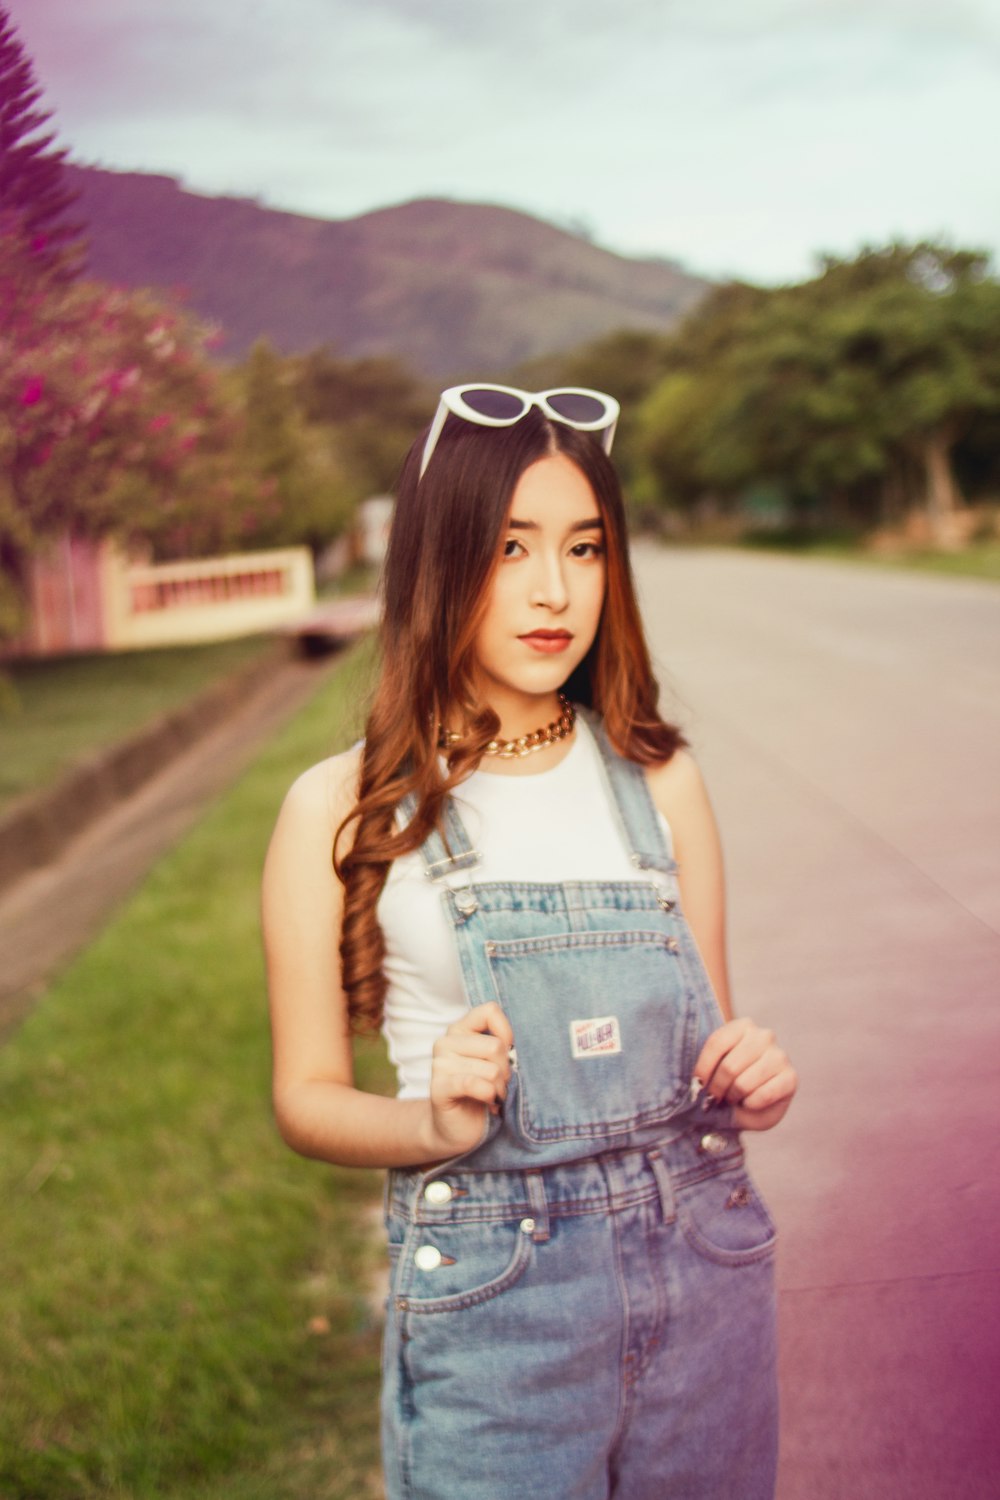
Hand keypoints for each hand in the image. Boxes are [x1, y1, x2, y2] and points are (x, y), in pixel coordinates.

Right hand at [426, 1002, 513, 1158]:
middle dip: (505, 1070)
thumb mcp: (493, 1062)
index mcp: (459, 1030)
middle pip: (495, 1046)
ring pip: (491, 1070)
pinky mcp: (438, 1088)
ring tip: (492, 1096)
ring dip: (499, 1089)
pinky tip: (487, 1103)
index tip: (507, 1053)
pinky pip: (474, 1084)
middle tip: (498, 1084)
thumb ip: (500, 1045)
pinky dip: (488, 1095)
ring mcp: (439, 1064)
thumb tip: (513, 1045)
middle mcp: (445, 1042)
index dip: (506, 1032)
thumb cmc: (480, 1091)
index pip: (489, 1011)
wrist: (456, 1129)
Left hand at [694, 1018, 796, 1132]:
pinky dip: (751, 1105)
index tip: (698, 1084)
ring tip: (734, 1098)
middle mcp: (764, 1036)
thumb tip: (697, 1084)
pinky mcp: (791, 1078)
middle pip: (729, 1067)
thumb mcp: (715, 1070)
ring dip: (734, 1097)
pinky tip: (750, 1103)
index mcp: (743, 1026)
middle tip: (716, 1098)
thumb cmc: (732, 1082)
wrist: (755, 1105)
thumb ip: (707, 1069)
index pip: (716, 1043)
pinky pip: (762, 1096)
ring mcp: (780, 1056)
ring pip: (743, 1084)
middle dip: (717, 1088)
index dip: (703, 1068)